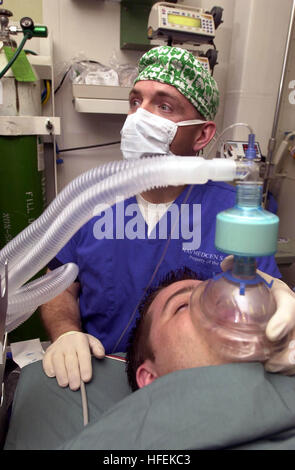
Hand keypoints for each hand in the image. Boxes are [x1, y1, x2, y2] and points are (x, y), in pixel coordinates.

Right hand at [42, 331, 104, 389]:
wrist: (65, 334)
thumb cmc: (79, 343)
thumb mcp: (92, 342)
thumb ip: (98, 348)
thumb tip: (101, 355)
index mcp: (80, 341)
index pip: (83, 355)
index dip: (85, 367)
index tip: (86, 379)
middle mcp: (68, 344)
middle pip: (70, 361)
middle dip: (73, 375)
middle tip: (75, 386)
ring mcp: (56, 349)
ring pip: (57, 362)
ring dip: (61, 374)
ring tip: (65, 384)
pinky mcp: (48, 353)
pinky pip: (47, 362)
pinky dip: (49, 370)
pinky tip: (54, 376)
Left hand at [221, 255, 294, 373]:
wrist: (278, 308)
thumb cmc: (266, 296)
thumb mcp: (259, 281)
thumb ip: (243, 272)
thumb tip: (226, 262)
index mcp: (287, 299)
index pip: (290, 307)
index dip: (284, 321)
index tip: (271, 335)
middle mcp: (294, 318)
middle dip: (289, 354)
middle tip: (270, 362)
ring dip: (286, 364)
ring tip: (269, 367)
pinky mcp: (293, 350)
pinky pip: (294, 365)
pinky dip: (285, 369)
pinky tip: (272, 369)